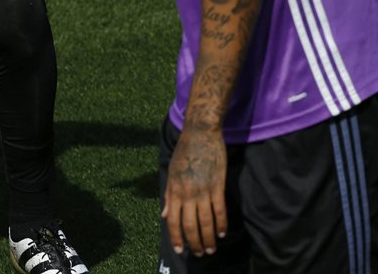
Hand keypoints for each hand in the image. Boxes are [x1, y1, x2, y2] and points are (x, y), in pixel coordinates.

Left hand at [162, 126, 227, 256]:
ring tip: (211, 249)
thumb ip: (168, 195)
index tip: (180, 250)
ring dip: (209, 238)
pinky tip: (222, 233)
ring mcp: (203, 190)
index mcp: (174, 190)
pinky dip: (221, 224)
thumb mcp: (171, 172)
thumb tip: (165, 215)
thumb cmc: (184, 152)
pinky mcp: (217, 186)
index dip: (176, 237)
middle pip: (190, 225)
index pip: (173, 221)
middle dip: (194, 243)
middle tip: (199, 254)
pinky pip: (220, 210)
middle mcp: (187, 193)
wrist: (200, 133)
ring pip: (206, 221)